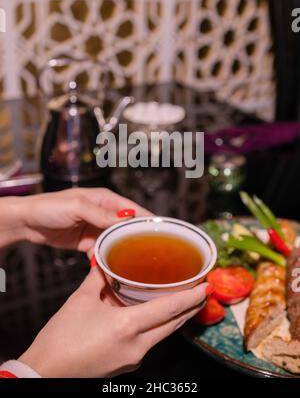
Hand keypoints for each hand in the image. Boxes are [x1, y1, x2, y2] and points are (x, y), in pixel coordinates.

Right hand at [19, 266, 209, 377]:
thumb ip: (99, 277)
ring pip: (164, 335)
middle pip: (174, 324)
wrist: (44, 373)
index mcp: (127, 326)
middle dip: (189, 307)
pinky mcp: (127, 365)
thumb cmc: (61, 338)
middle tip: (199, 290)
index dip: (191, 297)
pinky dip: (158, 328)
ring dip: (175, 318)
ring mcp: (133, 359)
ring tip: (182, 301)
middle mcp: (136, 345)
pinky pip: (150, 343)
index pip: (170, 309)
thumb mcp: (81, 300)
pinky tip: (153, 317)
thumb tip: (106, 261)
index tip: (205, 286)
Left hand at [20, 188, 150, 251]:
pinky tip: (111, 267)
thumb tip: (125, 219)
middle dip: (136, 239)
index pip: (132, 209)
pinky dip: (106, 258)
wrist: (28, 222)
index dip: (146, 220)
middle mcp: (103, 213)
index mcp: (105, 200)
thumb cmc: (49, 207)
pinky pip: (102, 251)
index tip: (161, 231)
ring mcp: (95, 228)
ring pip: (116, 241)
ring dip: (122, 251)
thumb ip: (101, 214)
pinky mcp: (87, 242)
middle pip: (126, 227)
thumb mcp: (77, 206)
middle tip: (150, 253)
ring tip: (133, 264)